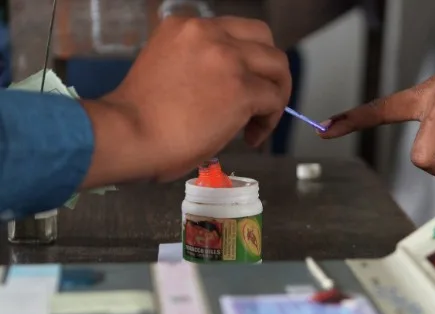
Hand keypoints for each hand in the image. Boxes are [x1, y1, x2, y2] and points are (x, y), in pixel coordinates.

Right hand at [82, 16, 290, 186]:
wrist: (128, 134)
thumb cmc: (138, 117)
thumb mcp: (166, 68)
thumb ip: (197, 65)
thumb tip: (226, 87)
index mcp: (184, 27)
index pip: (234, 32)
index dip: (245, 60)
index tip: (241, 85)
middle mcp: (208, 33)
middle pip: (264, 40)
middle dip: (270, 70)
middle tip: (263, 98)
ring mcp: (227, 58)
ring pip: (277, 66)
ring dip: (276, 94)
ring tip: (261, 121)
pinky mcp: (241, 88)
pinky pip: (274, 99)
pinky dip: (270, 119)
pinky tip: (253, 136)